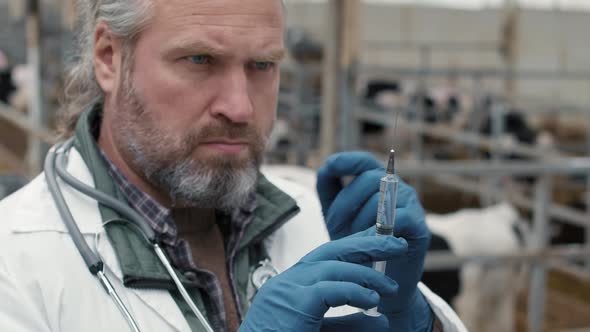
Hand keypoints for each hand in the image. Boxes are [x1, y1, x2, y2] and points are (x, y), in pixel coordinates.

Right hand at [239, 228, 407, 331]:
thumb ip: (350, 325)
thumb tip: (381, 319)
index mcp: (293, 284)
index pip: (327, 256)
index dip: (356, 246)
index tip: (381, 243)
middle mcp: (289, 281)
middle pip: (332, 251)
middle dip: (366, 244)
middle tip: (397, 245)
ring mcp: (288, 289)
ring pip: (333, 267)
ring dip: (367, 274)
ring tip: (391, 287)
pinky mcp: (294, 303)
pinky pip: (331, 289)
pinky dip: (355, 292)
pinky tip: (372, 300)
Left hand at [317, 152, 432, 330]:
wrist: (375, 282)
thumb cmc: (356, 243)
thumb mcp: (336, 216)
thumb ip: (330, 191)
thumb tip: (326, 167)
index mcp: (375, 182)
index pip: (362, 160)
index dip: (345, 160)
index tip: (329, 167)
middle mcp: (395, 188)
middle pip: (368, 179)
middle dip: (345, 204)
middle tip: (336, 227)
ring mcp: (410, 204)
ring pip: (381, 199)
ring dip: (360, 221)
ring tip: (354, 240)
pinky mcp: (419, 226)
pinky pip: (398, 219)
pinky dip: (378, 233)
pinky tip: (370, 244)